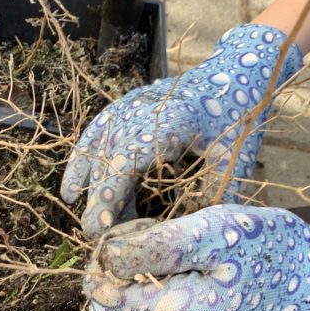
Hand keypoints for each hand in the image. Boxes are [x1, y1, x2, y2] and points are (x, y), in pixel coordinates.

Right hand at [61, 24, 302, 236]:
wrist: (231, 72)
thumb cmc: (237, 115)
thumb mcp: (236, 156)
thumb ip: (218, 193)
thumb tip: (195, 234)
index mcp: (172, 118)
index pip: (128, 157)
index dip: (112, 191)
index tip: (103, 224)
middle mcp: (141, 109)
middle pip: (108, 159)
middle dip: (100, 200)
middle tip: (99, 238)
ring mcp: (128, 106)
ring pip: (97, 150)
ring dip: (91, 188)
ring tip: (94, 224)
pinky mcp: (122, 108)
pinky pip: (93, 137)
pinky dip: (80, 164)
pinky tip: (71, 192)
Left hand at [84, 205, 309, 310]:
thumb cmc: (269, 252)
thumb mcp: (216, 233)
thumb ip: (158, 247)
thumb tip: (107, 259)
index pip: (104, 291)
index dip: (111, 254)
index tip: (142, 230)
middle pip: (105, 304)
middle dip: (117, 266)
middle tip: (156, 235)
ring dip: (128, 279)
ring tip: (167, 252)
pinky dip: (141, 293)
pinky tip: (171, 270)